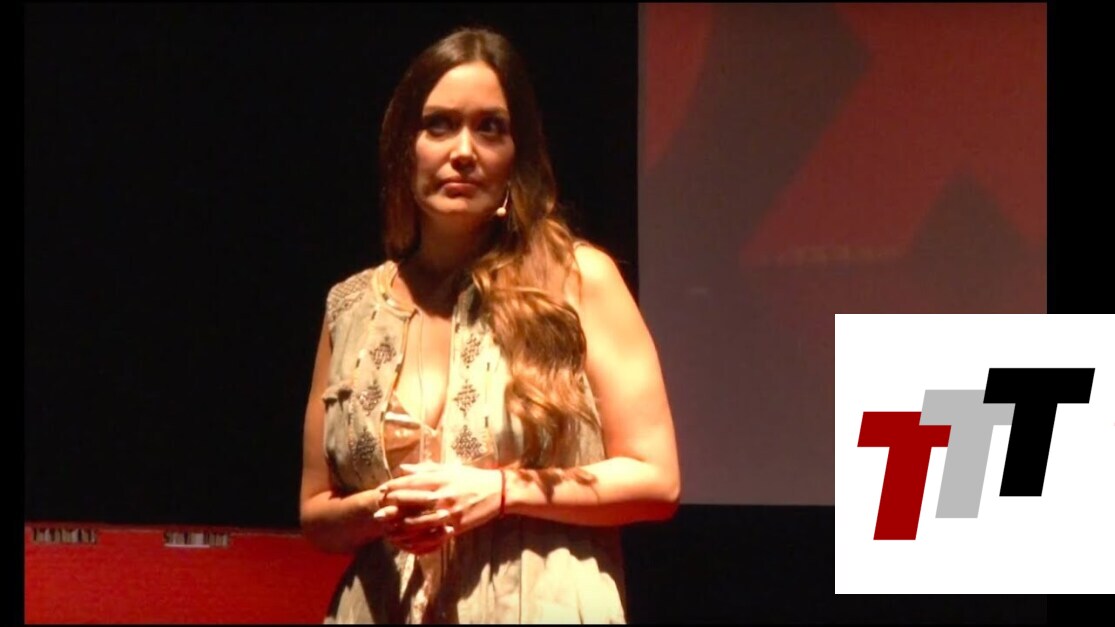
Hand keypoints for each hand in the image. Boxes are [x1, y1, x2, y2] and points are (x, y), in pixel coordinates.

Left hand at [375, 462, 503, 552]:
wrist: (499, 491)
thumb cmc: (473, 478)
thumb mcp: (450, 469)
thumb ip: (425, 469)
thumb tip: (403, 468)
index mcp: (441, 479)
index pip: (412, 482)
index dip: (394, 487)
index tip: (381, 490)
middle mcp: (444, 494)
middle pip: (412, 501)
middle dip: (392, 507)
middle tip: (377, 511)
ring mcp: (450, 511)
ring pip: (421, 521)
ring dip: (403, 526)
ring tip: (390, 529)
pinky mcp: (458, 526)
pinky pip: (436, 535)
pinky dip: (422, 540)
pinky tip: (411, 542)